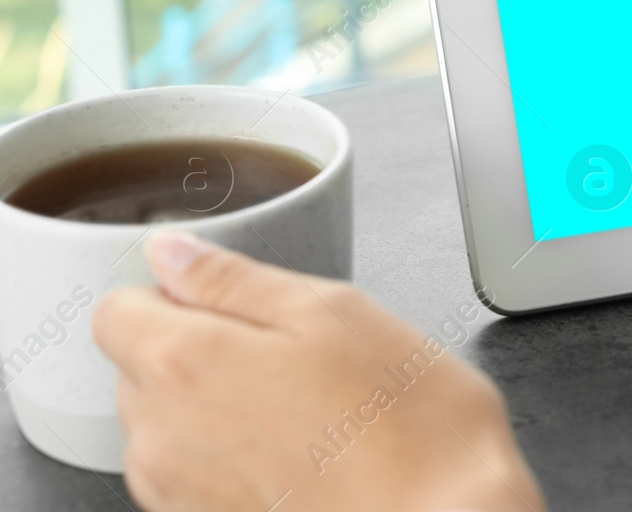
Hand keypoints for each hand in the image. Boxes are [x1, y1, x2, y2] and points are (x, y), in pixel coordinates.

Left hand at [94, 233, 544, 511]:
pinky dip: (234, 455)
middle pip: (142, 366)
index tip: (231, 300)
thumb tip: (173, 253)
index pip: (116, 308)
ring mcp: (177, 493)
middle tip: (293, 351)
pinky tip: (303, 451)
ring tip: (306, 405)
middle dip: (201, 347)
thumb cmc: (405, 426)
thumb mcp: (334, 312)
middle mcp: (159, 436)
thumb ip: (235, 278)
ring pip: (168, 422)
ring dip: (218, 404)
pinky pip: (195, 473)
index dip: (175, 293)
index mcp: (184, 362)